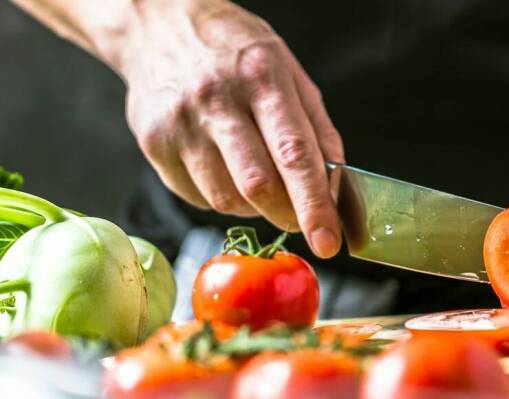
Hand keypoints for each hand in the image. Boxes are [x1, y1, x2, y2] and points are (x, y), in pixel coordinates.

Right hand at [119, 0, 342, 256]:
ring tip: (257, 177)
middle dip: (287, 215)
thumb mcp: (290, 73)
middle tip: (299, 218)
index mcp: (261, 78)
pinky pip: (198, 198)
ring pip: (226, 200)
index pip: (294, 155)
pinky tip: (224, 168)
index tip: (328, 242)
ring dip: (254, 207)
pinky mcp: (153, 144)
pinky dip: (221, 197)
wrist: (158, 25)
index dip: (313, 205)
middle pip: (257, 186)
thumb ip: (317, 131)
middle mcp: (216, 100)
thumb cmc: (234, 51)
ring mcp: (179, 124)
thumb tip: (334, 188)